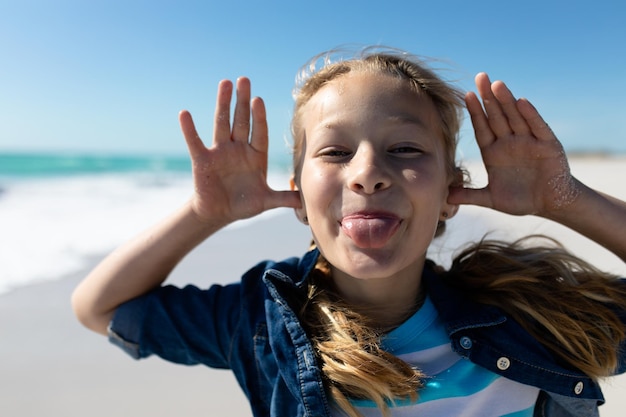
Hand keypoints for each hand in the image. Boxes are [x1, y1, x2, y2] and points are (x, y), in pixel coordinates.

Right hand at [179, 77, 300, 222]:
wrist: (219, 212)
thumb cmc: (243, 204)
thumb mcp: (266, 202)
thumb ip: (283, 198)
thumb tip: (304, 201)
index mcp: (256, 155)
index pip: (259, 132)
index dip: (258, 117)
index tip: (258, 100)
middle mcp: (239, 149)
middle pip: (241, 121)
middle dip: (242, 101)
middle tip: (244, 79)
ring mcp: (220, 152)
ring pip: (222, 124)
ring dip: (223, 104)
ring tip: (224, 83)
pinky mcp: (202, 159)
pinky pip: (195, 142)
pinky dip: (189, 129)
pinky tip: (185, 114)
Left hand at [448, 73, 579, 215]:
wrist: (551, 204)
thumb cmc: (521, 199)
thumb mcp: (492, 198)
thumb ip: (471, 196)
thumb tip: (447, 197)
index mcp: (494, 153)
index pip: (482, 128)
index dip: (475, 112)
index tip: (465, 95)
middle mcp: (510, 143)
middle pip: (497, 117)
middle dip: (488, 98)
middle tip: (480, 77)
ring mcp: (528, 142)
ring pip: (515, 118)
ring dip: (506, 101)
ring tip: (497, 84)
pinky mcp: (547, 145)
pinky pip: (537, 127)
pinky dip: (530, 115)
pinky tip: (521, 101)